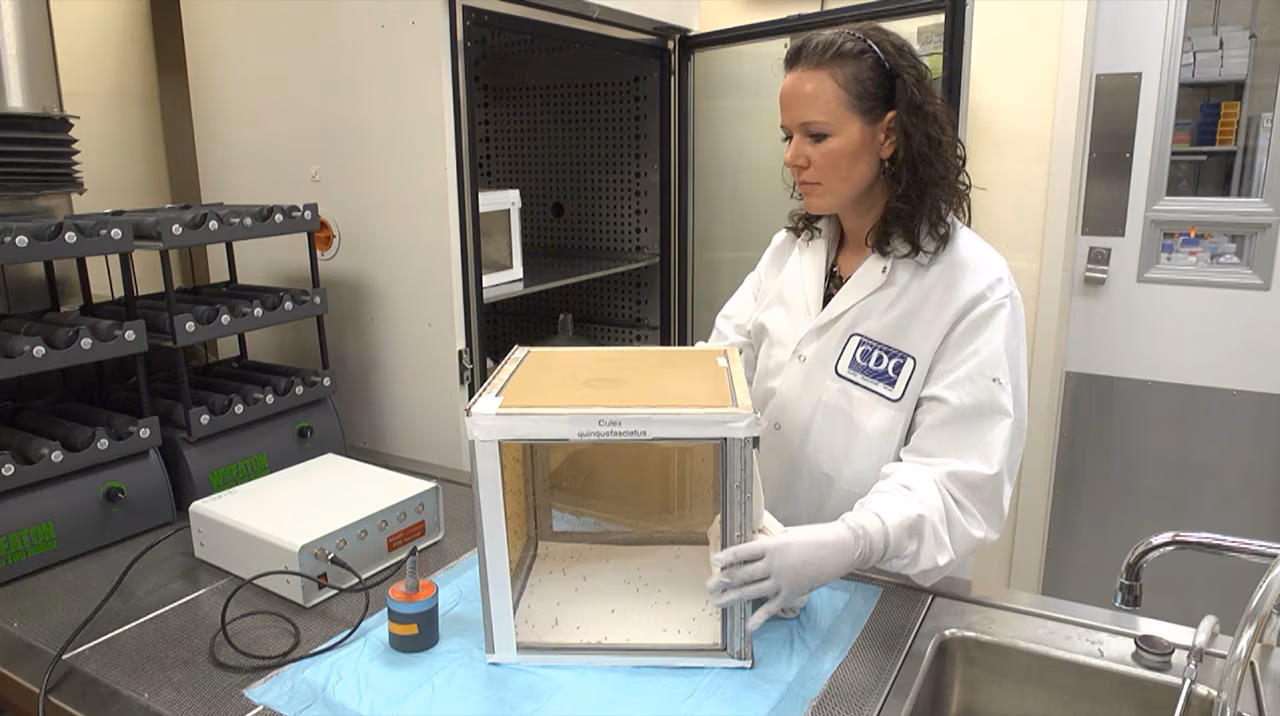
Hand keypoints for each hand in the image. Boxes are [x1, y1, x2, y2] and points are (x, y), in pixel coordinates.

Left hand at [706, 511, 886, 631]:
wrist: (840, 549)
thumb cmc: (814, 537)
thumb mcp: (788, 535)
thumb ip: (769, 545)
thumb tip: (752, 551)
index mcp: (772, 546)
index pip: (743, 552)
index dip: (727, 557)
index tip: (715, 561)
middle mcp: (774, 564)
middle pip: (743, 574)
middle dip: (724, 581)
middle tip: (709, 585)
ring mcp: (782, 581)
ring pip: (751, 592)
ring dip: (733, 598)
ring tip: (718, 602)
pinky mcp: (792, 594)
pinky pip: (771, 608)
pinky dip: (759, 619)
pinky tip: (748, 627)